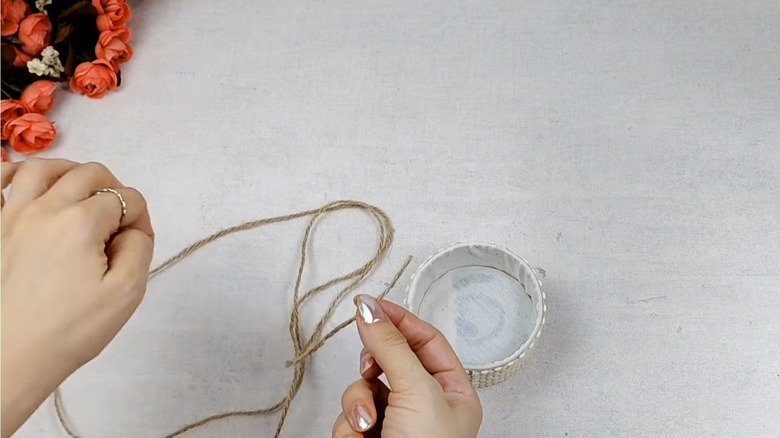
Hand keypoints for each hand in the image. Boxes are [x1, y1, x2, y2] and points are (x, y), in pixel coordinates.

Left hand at [1, 158, 153, 436]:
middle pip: (89, 174)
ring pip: (43, 167)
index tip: (138, 242)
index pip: (126, 199)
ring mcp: (10, 216)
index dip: (141, 218)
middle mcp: (44, 209)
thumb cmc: (66, 332)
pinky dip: (13, 172)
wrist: (10, 358)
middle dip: (113, 190)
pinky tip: (24, 182)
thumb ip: (140, 248)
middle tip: (118, 218)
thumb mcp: (127, 294)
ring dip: (69, 172)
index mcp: (81, 223)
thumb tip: (134, 228)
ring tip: (79, 190)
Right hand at [332, 295, 481, 437]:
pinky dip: (349, 426)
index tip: (371, 304)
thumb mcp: (416, 391)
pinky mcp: (370, 436)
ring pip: (364, 388)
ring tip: (366, 422)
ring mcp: (397, 423)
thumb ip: (391, 346)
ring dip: (358, 402)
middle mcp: (426, 406)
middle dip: (373, 366)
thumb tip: (370, 309)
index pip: (427, 340)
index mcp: (454, 393)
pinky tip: (360, 437)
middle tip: (368, 368)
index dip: (400, 320)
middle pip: (390, 361)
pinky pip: (350, 415)